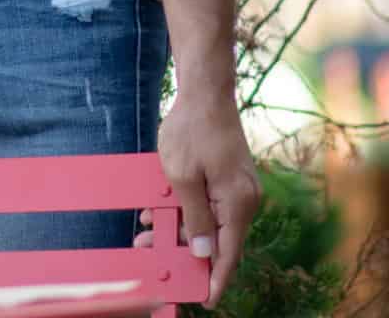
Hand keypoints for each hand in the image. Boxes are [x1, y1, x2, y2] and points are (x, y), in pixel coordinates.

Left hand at [138, 82, 258, 303]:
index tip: (206, 299)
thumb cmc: (192, 131)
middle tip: (150, 256)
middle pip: (216, 239)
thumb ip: (196, 218)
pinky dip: (184, 210)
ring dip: (179, 229)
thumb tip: (206, 252)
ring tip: (145, 234)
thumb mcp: (183, 178)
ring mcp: (236, 189)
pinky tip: (157, 212)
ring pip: (208, 221)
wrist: (204, 93)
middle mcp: (243, 200)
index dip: (217, 279)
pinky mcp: (227, 179)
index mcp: (237, 204)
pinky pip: (207, 204)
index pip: (229, 253)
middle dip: (184, 250)